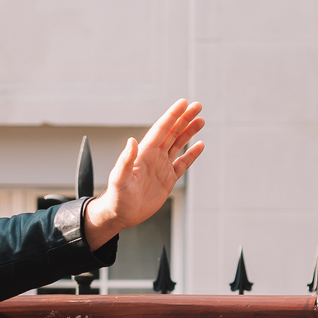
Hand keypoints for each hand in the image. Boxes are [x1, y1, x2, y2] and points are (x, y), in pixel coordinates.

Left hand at [83, 100, 204, 247]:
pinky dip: (191, 154)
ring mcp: (161, 167)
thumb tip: (131, 141)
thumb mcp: (119, 179)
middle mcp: (154, 157)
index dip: (172, 116)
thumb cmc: (116, 197)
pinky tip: (200, 145)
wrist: (120, 214)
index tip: (183, 103)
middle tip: (197, 106)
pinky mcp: (168, 180)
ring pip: (178, 145)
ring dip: (189, 132)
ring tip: (200, 120)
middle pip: (172, 133)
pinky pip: (182, 164)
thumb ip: (125, 161)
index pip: (161, 129)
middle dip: (184, 119)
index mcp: (144, 153)